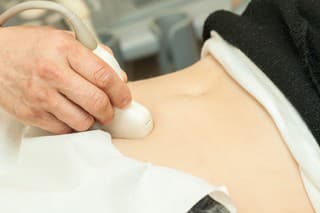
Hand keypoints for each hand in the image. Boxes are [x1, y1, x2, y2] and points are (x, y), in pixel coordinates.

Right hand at [0, 26, 130, 133]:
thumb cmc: (29, 47)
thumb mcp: (63, 38)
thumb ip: (94, 55)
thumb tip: (118, 76)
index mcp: (64, 49)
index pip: (104, 76)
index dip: (120, 91)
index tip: (124, 98)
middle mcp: (52, 72)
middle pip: (97, 102)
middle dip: (110, 111)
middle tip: (110, 110)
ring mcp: (41, 95)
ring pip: (82, 121)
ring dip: (92, 120)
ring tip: (89, 112)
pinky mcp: (31, 113)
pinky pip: (63, 129)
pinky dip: (72, 125)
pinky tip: (71, 115)